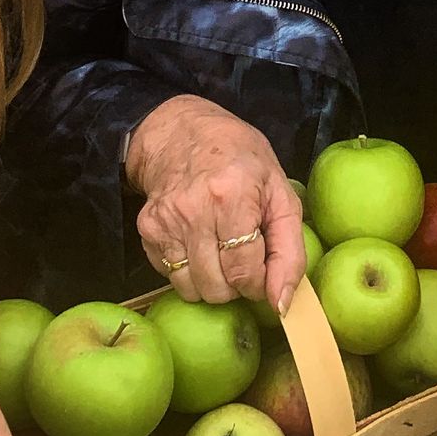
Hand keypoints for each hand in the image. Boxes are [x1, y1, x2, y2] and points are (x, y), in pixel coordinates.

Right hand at [125, 95, 305, 310]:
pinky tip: (198, 242)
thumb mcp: (280, 192)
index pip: (245, 273)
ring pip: (191, 289)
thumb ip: (290, 250)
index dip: (259, 282)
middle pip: (217, 288)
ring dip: (212, 282)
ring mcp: (165, 221)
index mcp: (232, 196)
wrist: (182, 132)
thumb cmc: (240, 160)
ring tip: (220, 251)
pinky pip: (171, 276)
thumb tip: (281, 304)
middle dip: (236, 284)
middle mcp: (193, 210)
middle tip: (242, 257)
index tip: (263, 269)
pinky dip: (189, 271)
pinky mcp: (147, 229)